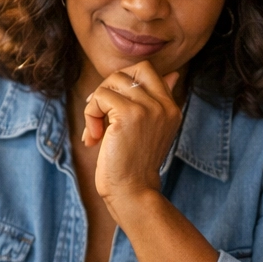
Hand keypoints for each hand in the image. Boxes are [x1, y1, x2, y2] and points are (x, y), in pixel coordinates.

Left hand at [83, 62, 180, 216]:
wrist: (133, 192)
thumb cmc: (135, 164)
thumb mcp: (153, 129)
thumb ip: (157, 101)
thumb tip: (172, 74)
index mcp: (171, 107)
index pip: (148, 70)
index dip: (124, 82)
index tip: (111, 108)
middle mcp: (164, 105)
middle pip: (131, 69)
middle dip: (109, 86)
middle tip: (100, 111)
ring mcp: (148, 108)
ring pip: (112, 81)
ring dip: (95, 104)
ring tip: (95, 130)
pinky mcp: (129, 114)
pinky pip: (100, 97)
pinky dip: (90, 115)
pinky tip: (93, 137)